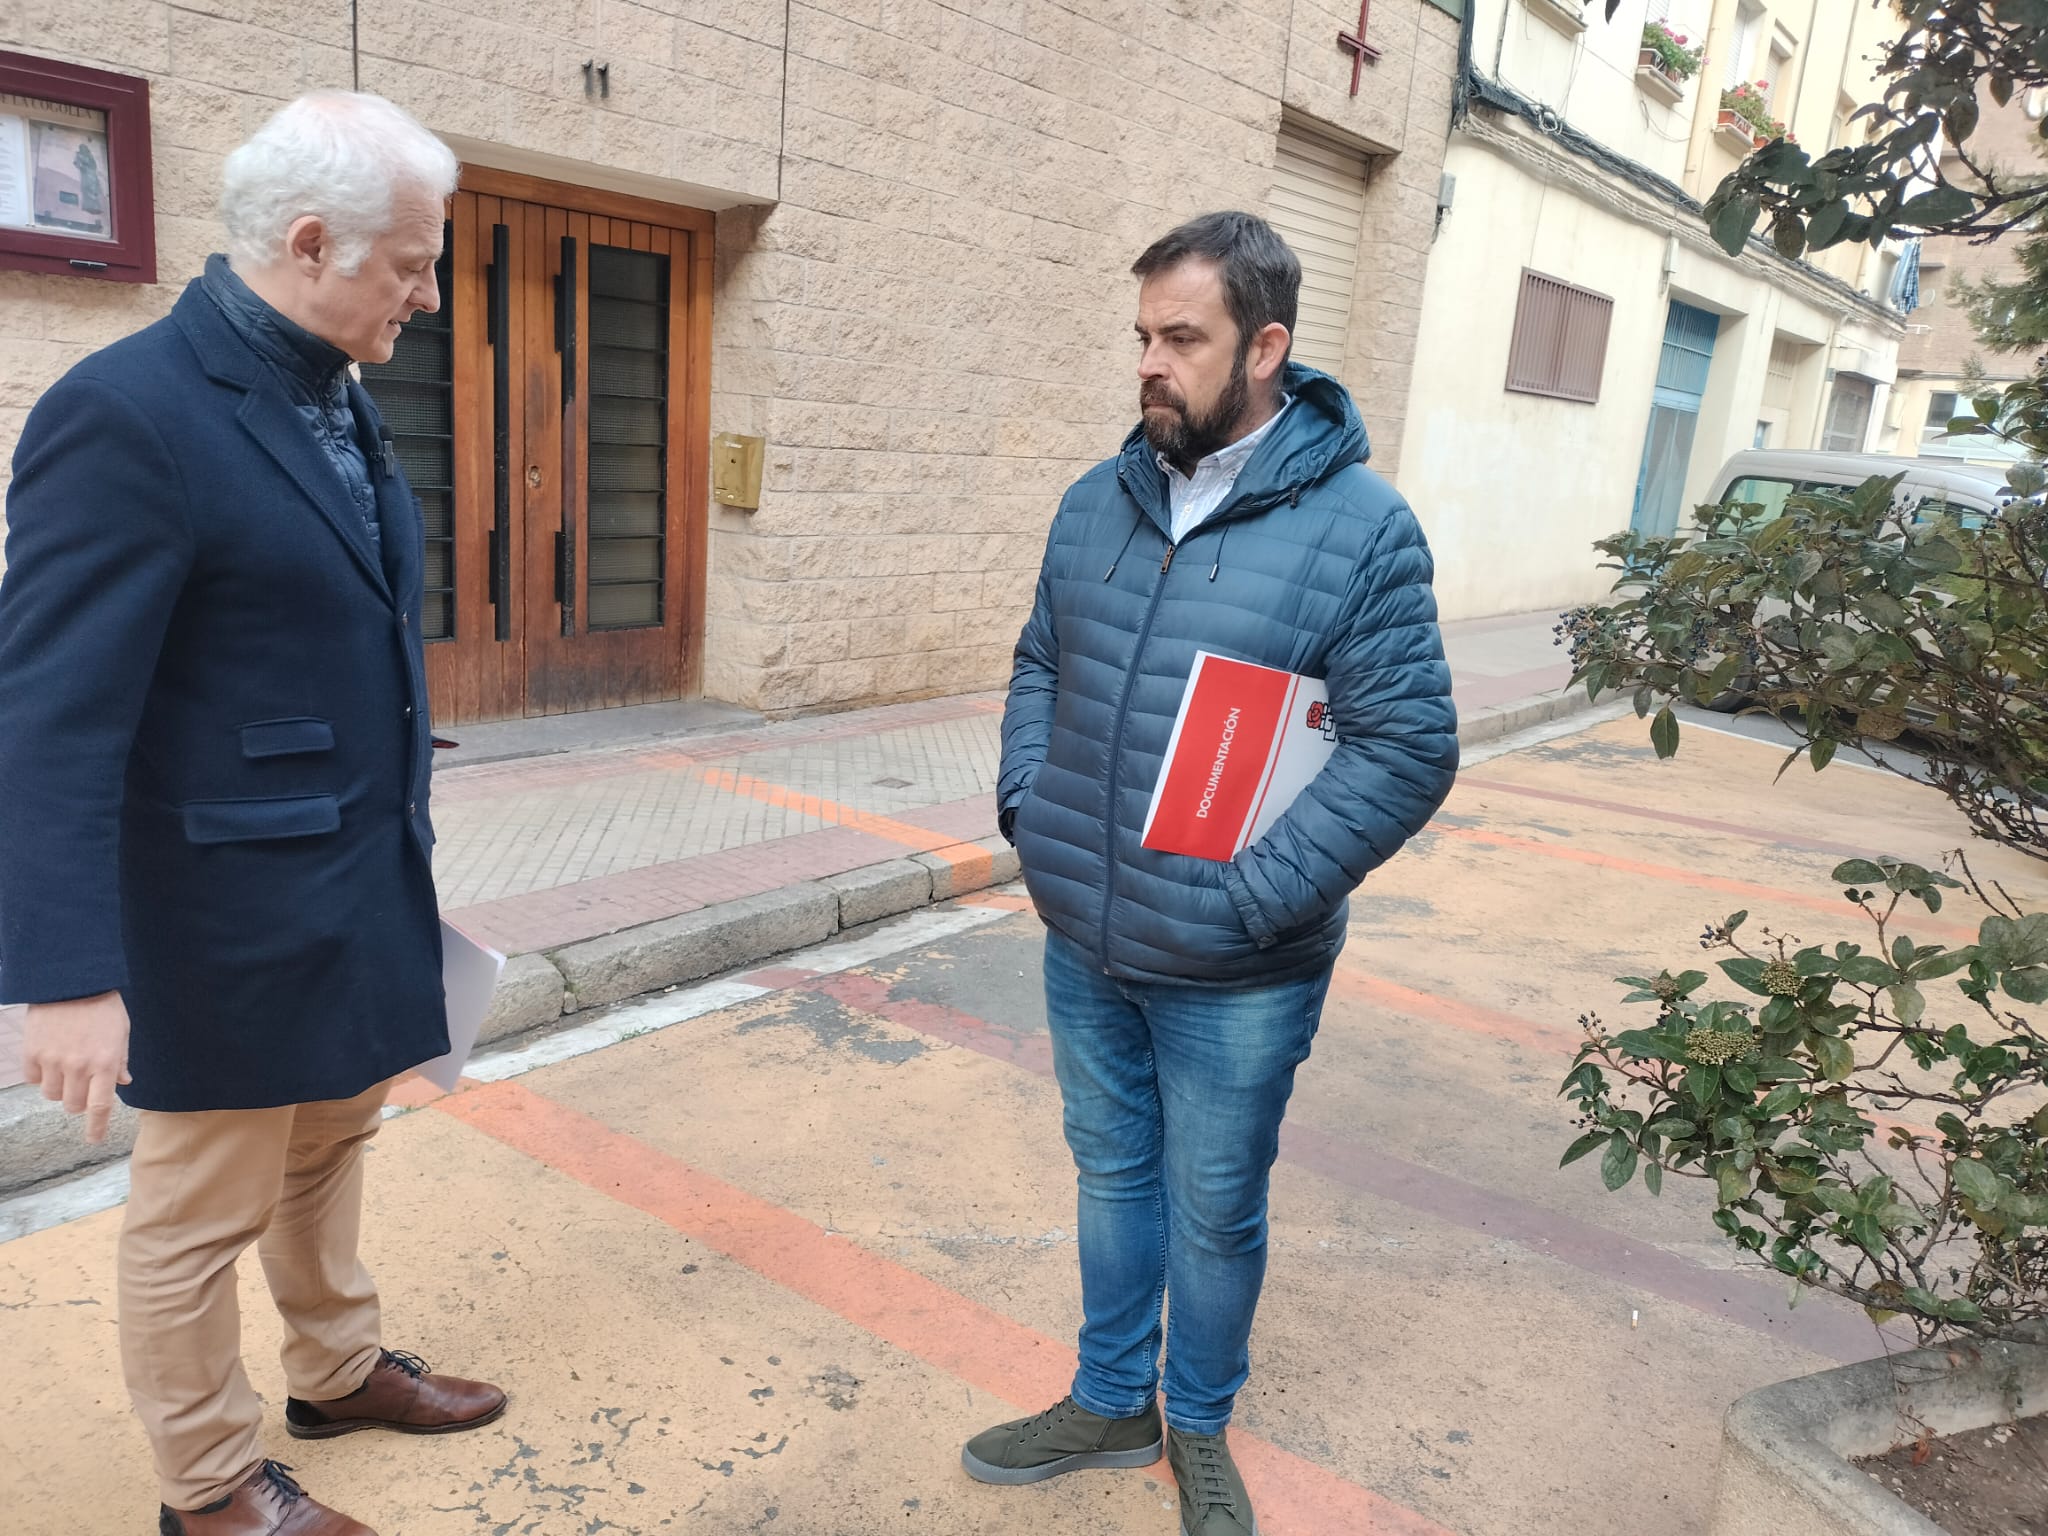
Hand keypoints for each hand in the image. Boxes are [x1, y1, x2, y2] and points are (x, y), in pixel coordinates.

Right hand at [21, 992, 131, 1143]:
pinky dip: (41, 1075)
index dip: (97, 1127)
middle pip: (73, 1106)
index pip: (100, 1106)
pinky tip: (49, 1057)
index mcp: (105, 1063)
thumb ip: (120, 1060)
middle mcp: (79, 1067)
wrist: (70, 981)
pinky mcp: (32, 1054)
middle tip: (82, 1084)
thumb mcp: (121, 1032)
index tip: (93, 1140)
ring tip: (66, 1065)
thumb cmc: (102, 1006)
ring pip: (52, 1095)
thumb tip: (123, 1083)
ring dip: (60, 1087)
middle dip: (78, 1101)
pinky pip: (34, 1080)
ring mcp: (53, 1061)